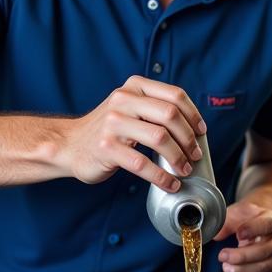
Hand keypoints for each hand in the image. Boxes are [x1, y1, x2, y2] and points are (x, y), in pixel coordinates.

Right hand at [60, 75, 206, 191]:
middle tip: (194, 155)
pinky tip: (169, 184)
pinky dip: (161, 177)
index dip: (193, 115)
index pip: (175, 95)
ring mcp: (113, 124)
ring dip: (178, 158)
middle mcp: (123, 100)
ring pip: (159, 138)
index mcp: (134, 88)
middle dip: (188, 139)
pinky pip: (142, 164)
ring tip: (184, 169)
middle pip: (170, 115)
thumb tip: (193, 127)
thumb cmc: (107, 130)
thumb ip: (155, 108)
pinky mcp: (107, 148)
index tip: (201, 133)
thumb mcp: (129, 108)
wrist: (70, 144)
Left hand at [214, 201, 271, 271]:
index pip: (267, 225)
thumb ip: (227, 222)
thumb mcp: (238, 213)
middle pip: (264, 250)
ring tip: (226, 267)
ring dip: (243, 269)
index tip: (239, 234)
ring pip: (264, 267)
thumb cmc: (249, 218)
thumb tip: (217, 234)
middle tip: (223, 255)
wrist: (260, 223)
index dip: (253, 230)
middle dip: (241, 256)